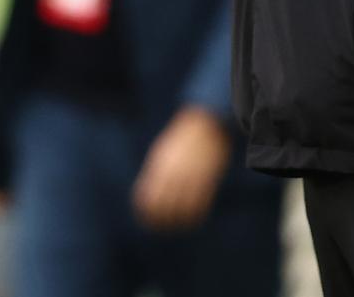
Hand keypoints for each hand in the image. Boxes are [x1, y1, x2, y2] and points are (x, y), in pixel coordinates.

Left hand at [132, 106, 230, 231]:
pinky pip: (200, 206)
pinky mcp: (208, 180)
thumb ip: (156, 176)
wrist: (205, 125)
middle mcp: (173, 173)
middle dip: (161, 222)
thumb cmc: (181, 141)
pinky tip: (192, 220)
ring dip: (178, 222)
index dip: (146, 214)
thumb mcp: (162, 155)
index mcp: (159, 167)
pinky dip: (195, 217)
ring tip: (176, 228)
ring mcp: (191, 177)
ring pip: (182, 210)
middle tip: (162, 227)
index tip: (147, 220)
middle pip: (163, 208)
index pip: (147, 199)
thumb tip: (148, 200)